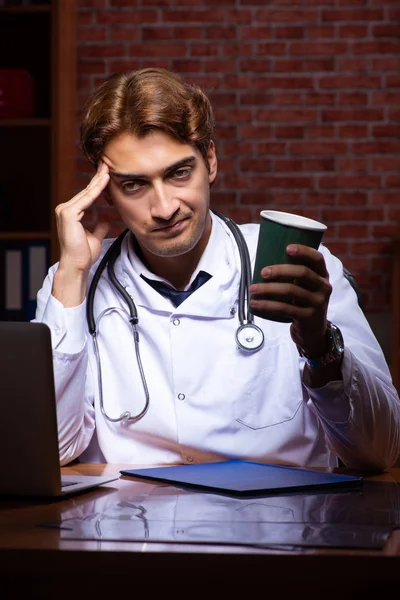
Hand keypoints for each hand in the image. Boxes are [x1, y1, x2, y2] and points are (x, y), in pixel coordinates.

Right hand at [52, 162, 110, 306]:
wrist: (77, 265)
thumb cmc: (84, 254)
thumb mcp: (95, 238)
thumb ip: (99, 227)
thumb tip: (106, 221)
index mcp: (71, 214)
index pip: (87, 196)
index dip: (97, 185)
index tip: (107, 174)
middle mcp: (65, 209)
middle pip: (86, 191)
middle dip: (98, 178)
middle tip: (107, 164)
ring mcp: (65, 211)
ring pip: (86, 193)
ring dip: (98, 180)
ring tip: (108, 168)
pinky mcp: (68, 213)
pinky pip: (86, 199)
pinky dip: (96, 190)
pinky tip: (104, 180)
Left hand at [249, 244, 331, 355]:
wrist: (313, 331)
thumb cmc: (303, 302)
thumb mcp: (306, 287)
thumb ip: (295, 274)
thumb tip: (265, 258)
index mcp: (323, 275)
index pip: (317, 258)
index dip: (304, 251)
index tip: (287, 248)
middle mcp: (324, 287)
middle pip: (302, 273)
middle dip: (280, 270)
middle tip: (263, 272)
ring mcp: (317, 302)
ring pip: (291, 291)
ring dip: (268, 289)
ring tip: (253, 289)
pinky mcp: (308, 316)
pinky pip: (285, 308)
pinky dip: (267, 305)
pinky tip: (255, 304)